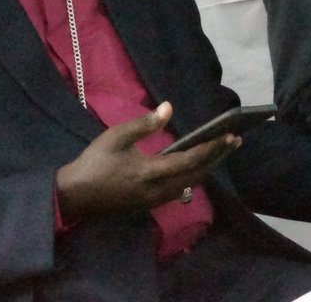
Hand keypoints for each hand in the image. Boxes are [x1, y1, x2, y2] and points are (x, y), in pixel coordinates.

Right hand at [55, 102, 237, 218]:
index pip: (190, 161)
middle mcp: (158, 190)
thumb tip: (168, 107)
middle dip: (218, 158)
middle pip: (198, 175)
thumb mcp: (116, 137)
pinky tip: (199, 165)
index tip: (230, 136)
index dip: (212, 148)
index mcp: (150, 172)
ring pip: (191, 184)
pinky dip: (195, 175)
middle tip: (235, 141)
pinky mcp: (151, 203)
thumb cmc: (95, 162)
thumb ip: (144, 124)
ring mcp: (156, 200)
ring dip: (208, 167)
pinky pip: (181, 189)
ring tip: (222, 151)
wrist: (75, 196)